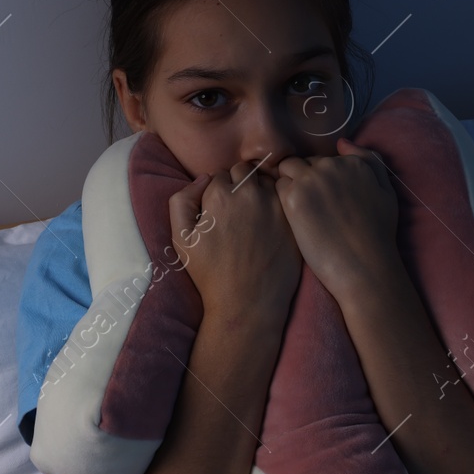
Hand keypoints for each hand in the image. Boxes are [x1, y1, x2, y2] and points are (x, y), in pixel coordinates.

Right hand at [167, 160, 301, 324]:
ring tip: (255, 218)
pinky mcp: (293, 218)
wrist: (247, 303)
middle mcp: (250, 193)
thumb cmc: (210, 273)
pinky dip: (279, 204)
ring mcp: (276, 204)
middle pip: (245, 171)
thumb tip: (204, 178)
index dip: (218, 190)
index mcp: (220, 194)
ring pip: (268, 181)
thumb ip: (181, 200)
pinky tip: (271, 224)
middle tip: (237, 211)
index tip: (219, 210)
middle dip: (240, 184)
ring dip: (261, 191)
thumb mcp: (180, 238)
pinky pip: (286, 198)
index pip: (220, 173)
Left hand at [273, 136, 401, 304]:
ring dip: (290, 185)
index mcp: (352, 162)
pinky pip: (277, 187)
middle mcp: (331, 165)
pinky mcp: (293, 197)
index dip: (321, 180)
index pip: (324, 160)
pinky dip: (281, 199)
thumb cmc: (378, 234)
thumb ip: (369, 161)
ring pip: (287, 169)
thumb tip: (341, 143)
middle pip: (304, 163)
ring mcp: (311, 179)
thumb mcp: (386, 191)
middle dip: (304, 180)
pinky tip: (293, 219)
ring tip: (300, 212)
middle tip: (311, 208)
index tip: (325, 200)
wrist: (364, 265)